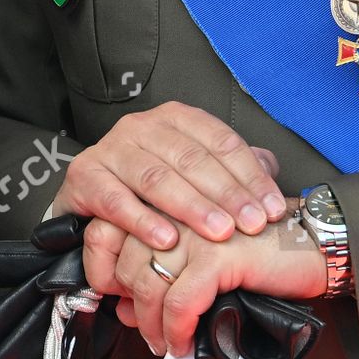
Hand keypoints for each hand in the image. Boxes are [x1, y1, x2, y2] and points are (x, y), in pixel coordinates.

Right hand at [49, 102, 286, 252]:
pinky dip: (142, 221)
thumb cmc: (150, 183)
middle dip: (227, 194)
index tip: (272, 209)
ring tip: (220, 233)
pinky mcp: (85, 176)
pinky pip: (116, 200)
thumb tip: (271, 169)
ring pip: (158, 178)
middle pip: (193, 159)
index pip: (221, 142)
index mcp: (175, 117)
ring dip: (192, 208)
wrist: (89, 193)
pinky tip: (166, 241)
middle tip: (253, 224)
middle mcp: (142, 126)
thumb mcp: (191, 169)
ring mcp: (112, 148)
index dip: (250, 176)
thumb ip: (230, 167)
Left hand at [99, 207, 327, 357]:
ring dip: (151, 323)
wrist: (309, 244)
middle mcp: (178, 205)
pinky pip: (178, 301)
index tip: (117, 297)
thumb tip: (124, 306)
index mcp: (171, 197)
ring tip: (164, 340)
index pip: (108, 225)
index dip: (103, 268)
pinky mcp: (217, 254)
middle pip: (125, 258)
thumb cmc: (258, 248)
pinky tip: (182, 341)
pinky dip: (175, 330)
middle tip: (147, 328)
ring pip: (146, 281)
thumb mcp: (201, 253)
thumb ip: (162, 266)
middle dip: (131, 303)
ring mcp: (196, 227)